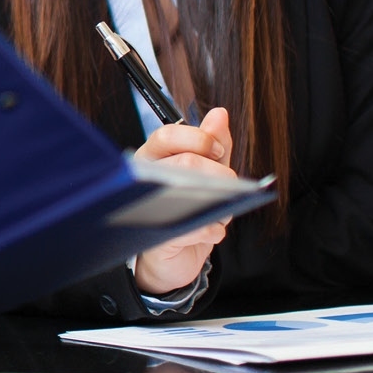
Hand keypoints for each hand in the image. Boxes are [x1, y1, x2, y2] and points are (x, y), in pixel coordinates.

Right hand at [132, 107, 234, 294]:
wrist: (174, 259)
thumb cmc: (185, 211)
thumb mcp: (205, 176)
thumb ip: (213, 145)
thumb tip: (219, 114)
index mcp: (153, 159)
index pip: (168, 135)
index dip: (200, 139)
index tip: (219, 152)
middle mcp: (144, 179)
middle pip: (184, 162)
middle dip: (220, 174)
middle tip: (229, 187)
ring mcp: (145, 208)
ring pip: (184, 191)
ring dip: (216, 202)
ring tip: (220, 211)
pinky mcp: (155, 238)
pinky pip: (189, 228)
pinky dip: (212, 229)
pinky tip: (214, 230)